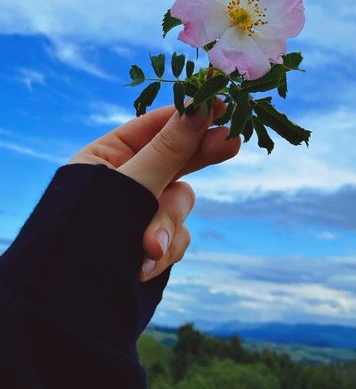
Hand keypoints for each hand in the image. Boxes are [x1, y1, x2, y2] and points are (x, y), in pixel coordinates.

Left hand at [68, 100, 239, 280]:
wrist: (66, 310)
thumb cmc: (84, 237)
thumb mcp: (129, 187)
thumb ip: (168, 150)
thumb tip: (200, 108)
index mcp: (106, 158)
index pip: (153, 127)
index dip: (187, 115)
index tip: (219, 103)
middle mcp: (126, 182)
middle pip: (175, 160)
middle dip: (199, 158)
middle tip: (231, 143)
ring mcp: (140, 214)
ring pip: (179, 203)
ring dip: (166, 225)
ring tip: (148, 248)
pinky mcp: (151, 244)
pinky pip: (177, 236)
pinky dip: (164, 250)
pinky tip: (143, 267)